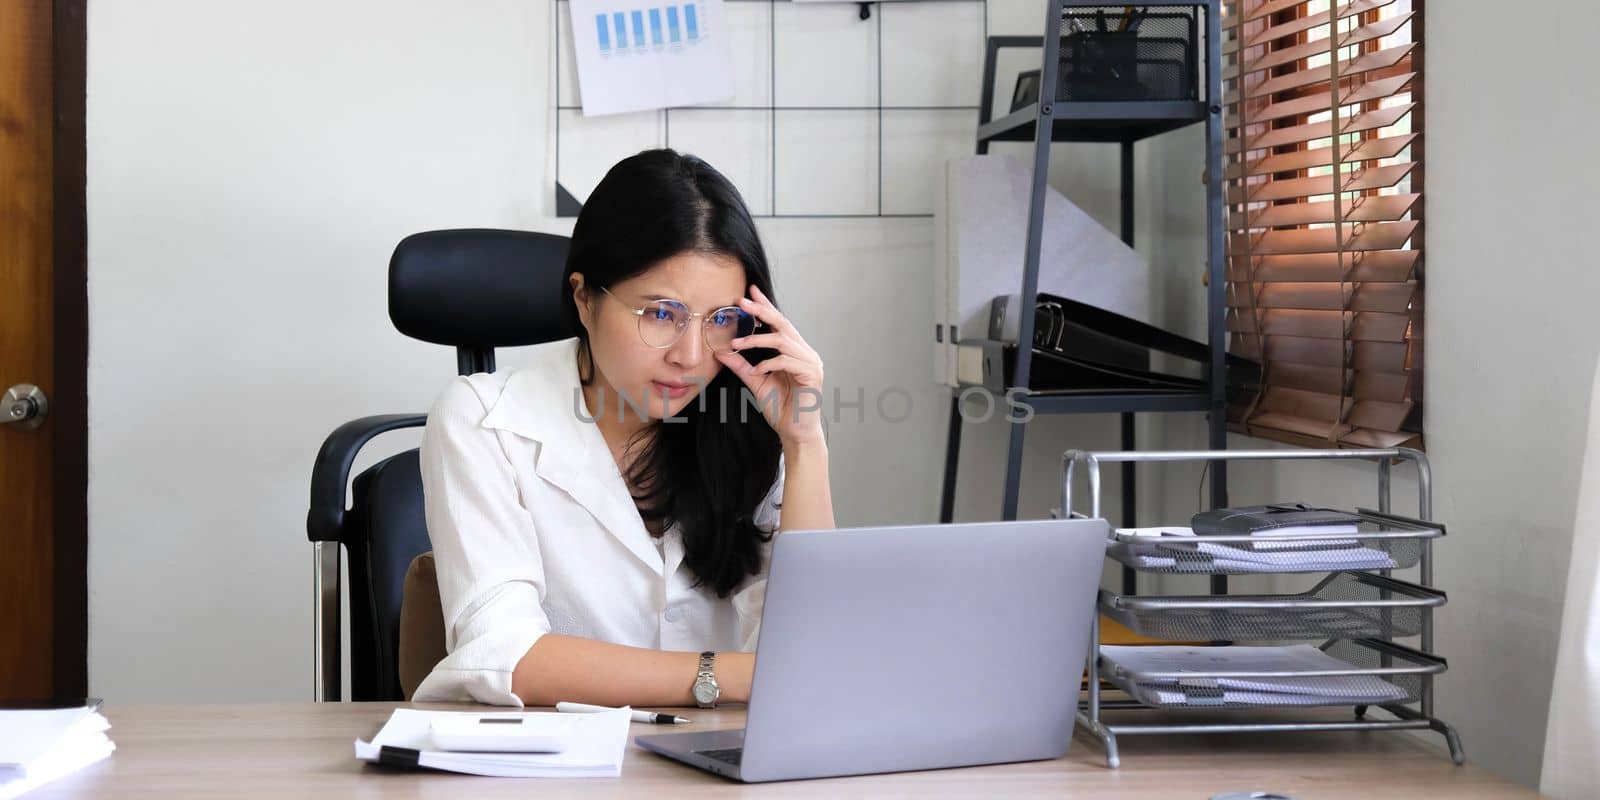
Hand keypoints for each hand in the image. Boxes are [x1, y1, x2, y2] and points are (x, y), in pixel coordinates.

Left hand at [714, 285, 824, 446]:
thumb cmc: (781, 408)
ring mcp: (811, 363)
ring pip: (783, 341)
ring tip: (737, 343)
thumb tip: (721, 351)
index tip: (749, 291)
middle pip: (783, 324)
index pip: (778, 323)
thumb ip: (742, 366)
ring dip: (758, 340)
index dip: (765, 306)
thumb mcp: (756, 382)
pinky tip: (758, 370)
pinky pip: (788, 361)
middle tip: (742, 301)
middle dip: (762, 311)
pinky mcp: (812, 375)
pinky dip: (771, 363)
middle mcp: (805, 353)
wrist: (795, 433)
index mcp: (794, 351)